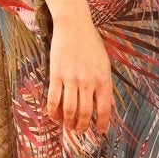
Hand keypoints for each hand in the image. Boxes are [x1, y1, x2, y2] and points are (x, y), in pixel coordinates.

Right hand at [46, 12, 112, 134]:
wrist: (74, 26)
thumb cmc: (91, 43)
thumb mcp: (105, 63)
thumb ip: (104, 83)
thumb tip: (103, 103)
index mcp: (103, 79)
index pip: (104, 109)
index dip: (102, 124)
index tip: (99, 131)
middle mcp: (88, 82)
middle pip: (85, 113)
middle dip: (83, 126)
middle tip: (80, 131)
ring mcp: (71, 79)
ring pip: (69, 110)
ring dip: (69, 122)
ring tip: (68, 126)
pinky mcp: (56, 75)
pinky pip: (54, 99)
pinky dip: (53, 112)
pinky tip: (54, 117)